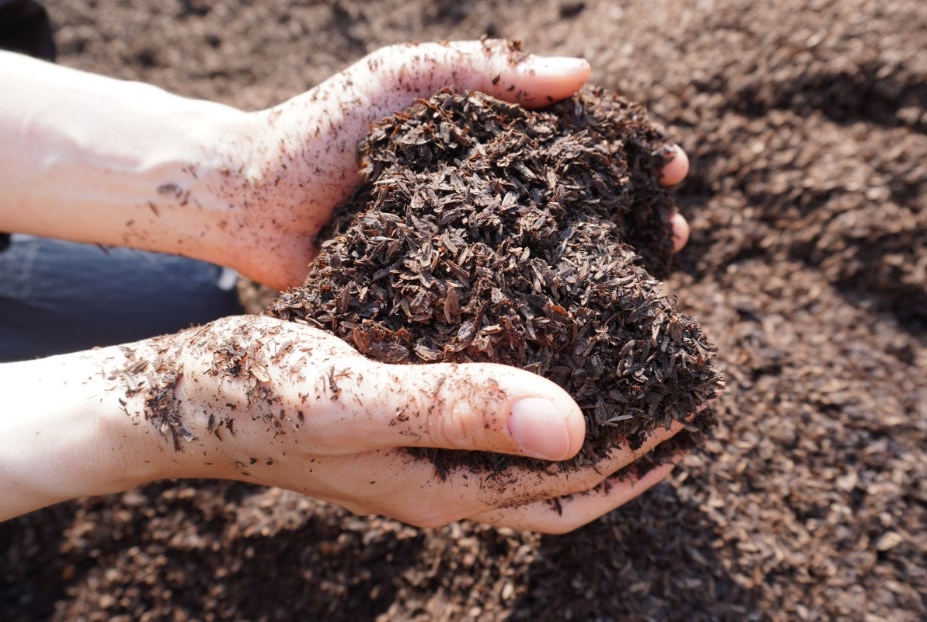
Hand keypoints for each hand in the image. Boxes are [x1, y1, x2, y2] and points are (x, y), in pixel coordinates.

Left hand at [0, 39, 689, 290]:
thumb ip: (487, 69)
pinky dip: (545, 315)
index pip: (579, 146)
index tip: (673, 165)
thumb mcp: (407, 80)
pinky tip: (582, 332)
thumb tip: (585, 73)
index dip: (630, 154)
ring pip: (553, 262)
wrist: (247, 199)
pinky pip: (503, 306)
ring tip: (652, 280)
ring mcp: (467, 250)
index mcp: (487, 144)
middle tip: (679, 234)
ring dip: (606, 269)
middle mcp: (487, 200)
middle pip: (582, 208)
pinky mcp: (439, 297)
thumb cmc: (323, 128)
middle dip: (636, 217)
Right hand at [116, 315, 692, 532]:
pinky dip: (530, 402)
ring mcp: (415, 459)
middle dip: (631, 455)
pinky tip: (537, 356)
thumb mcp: (357, 395)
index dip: (639, 461)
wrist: (177, 400)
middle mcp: (438, 483)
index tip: (695, 413)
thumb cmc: (259, 394)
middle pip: (558, 484)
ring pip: (526, 454)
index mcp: (441, 487)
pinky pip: (486, 422)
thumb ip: (457, 407)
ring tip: (631, 383)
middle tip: (686, 406)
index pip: (566, 492)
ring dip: (586, 427)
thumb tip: (572, 425)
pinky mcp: (395, 426)